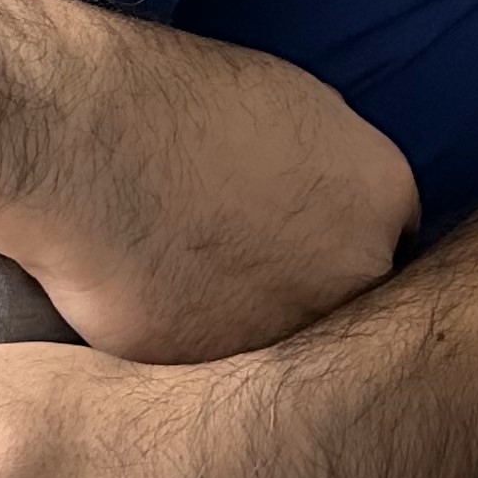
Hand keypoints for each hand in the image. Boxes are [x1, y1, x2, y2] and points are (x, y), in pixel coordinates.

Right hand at [0, 0, 420, 360]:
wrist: (83, 140)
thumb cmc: (169, 101)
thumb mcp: (287, 105)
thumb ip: (329, 164)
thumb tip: (325, 194)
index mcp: (381, 195)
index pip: (394, 242)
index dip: (343, 245)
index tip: (305, 245)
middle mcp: (357, 271)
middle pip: (354, 305)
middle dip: (313, 297)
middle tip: (254, 278)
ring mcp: (295, 329)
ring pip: (291, 351)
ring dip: (256, 334)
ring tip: (195, 294)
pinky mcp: (226, 375)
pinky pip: (220, 376)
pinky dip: (191, 353)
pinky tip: (152, 311)